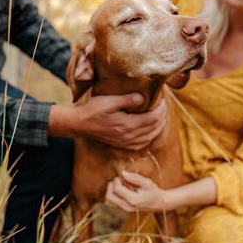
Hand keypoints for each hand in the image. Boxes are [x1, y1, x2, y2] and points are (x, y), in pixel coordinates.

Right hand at [49, 93, 166, 149]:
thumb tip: (143, 98)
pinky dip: (149, 137)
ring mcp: (125, 142)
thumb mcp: (109, 101)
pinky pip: (141, 144)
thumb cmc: (92, 110)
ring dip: (158, 127)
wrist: (78, 123)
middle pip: (154, 128)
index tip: (164, 100)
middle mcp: (129, 136)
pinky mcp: (121, 144)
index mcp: (128, 125)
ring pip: (149, 137)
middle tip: (164, 106)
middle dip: (162, 117)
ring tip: (160, 116)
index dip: (161, 109)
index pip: (153, 118)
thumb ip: (127, 100)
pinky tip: (149, 131)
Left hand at [105, 171, 166, 212]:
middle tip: (119, 180)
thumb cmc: (154, 191)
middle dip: (111, 186)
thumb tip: (123, 173)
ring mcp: (124, 210)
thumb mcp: (147, 182)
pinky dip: (112, 196)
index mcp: (133, 200)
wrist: (159, 203)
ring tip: (119, 185)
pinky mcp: (123, 210)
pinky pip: (111, 204)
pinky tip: (120, 190)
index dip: (116, 181)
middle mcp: (127, 207)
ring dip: (110, 191)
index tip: (122, 176)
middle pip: (109, 197)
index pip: (116, 190)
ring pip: (108, 201)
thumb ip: (135, 177)